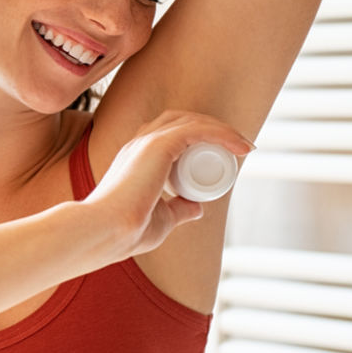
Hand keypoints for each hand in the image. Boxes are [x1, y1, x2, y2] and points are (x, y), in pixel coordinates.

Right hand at [82, 110, 255, 259]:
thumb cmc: (127, 231)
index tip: (227, 154)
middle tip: (239, 147)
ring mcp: (146, 141)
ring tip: (244, 145)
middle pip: (183, 120)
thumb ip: (177, 209)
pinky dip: (221, 133)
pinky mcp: (157, 145)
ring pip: (191, 121)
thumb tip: (196, 206)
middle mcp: (139, 143)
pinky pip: (197, 130)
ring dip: (221, 128)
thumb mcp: (162, 217)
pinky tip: (240, 146)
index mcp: (135, 156)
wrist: (107, 232)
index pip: (171, 132)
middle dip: (213, 128)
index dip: (201, 136)